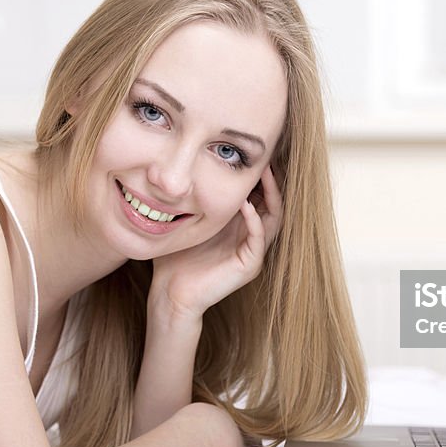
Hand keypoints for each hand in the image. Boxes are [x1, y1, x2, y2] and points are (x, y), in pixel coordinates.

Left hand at [148, 165, 282, 328]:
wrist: (171, 292)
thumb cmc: (176, 257)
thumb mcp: (187, 219)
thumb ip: (193, 197)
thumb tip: (183, 167)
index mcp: (239, 225)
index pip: (259, 195)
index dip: (259, 175)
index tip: (253, 153)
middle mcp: (251, 236)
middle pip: (272, 203)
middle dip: (270, 180)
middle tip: (265, 158)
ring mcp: (253, 251)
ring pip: (274, 218)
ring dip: (270, 195)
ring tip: (263, 174)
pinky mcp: (249, 265)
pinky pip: (259, 239)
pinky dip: (255, 220)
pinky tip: (245, 204)